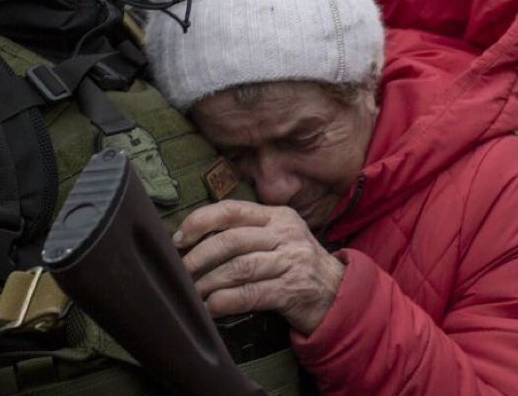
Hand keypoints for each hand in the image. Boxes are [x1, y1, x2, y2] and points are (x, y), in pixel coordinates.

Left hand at [173, 200, 344, 333]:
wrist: (338, 293)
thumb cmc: (297, 264)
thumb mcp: (280, 237)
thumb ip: (247, 232)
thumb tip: (195, 239)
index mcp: (278, 216)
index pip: (233, 209)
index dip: (200, 222)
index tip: (179, 239)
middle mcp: (286, 234)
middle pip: (231, 240)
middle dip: (198, 257)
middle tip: (181, 273)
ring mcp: (291, 261)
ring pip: (238, 268)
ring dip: (208, 283)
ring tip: (192, 293)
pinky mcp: (292, 290)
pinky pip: (250, 294)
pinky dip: (224, 302)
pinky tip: (210, 308)